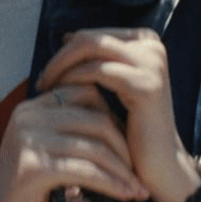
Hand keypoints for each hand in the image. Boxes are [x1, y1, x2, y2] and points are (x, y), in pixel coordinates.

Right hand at [0, 85, 145, 201]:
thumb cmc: (24, 197)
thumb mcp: (45, 156)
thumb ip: (69, 136)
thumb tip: (116, 125)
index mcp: (30, 108)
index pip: (87, 94)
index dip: (115, 119)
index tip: (131, 148)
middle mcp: (26, 116)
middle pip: (95, 118)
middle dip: (125, 147)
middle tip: (140, 173)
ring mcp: (28, 140)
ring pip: (95, 146)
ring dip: (123, 170)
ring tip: (139, 189)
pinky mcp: (33, 167)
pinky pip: (86, 171)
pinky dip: (112, 184)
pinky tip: (125, 196)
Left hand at [39, 28, 200, 201]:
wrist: (159, 166)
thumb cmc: (131, 129)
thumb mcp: (113, 86)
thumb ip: (96, 61)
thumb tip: (66, 36)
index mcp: (146, 42)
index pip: (93, 35)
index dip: (66, 52)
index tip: (48, 73)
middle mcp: (152, 47)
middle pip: (91, 38)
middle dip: (61, 58)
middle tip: (41, 81)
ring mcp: (152, 64)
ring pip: (91, 48)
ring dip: (62, 68)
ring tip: (46, 89)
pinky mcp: (146, 85)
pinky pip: (97, 71)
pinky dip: (73, 80)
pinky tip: (61, 99)